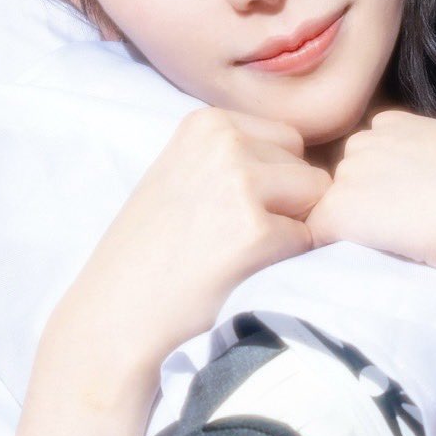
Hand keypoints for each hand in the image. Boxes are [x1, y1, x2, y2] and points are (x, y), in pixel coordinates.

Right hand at [36, 110, 329, 414]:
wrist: (118, 314)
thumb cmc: (154, 252)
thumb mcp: (186, 174)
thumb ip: (239, 155)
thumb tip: (317, 158)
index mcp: (207, 121)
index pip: (287, 140)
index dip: (273, 183)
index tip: (224, 211)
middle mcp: (224, 139)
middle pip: (306, 165)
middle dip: (288, 202)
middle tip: (232, 236)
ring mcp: (240, 182)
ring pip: (317, 197)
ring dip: (292, 229)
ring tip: (237, 252)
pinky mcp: (255, 230)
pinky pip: (310, 238)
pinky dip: (288, 260)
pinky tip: (240, 271)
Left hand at [307, 110, 435, 276]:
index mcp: (397, 122)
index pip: (371, 152)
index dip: (387, 184)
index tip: (412, 207)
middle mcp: (366, 140)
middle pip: (346, 180)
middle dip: (363, 206)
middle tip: (400, 233)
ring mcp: (348, 175)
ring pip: (330, 209)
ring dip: (350, 232)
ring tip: (388, 252)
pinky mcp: (338, 212)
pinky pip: (317, 236)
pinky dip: (332, 252)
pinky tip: (367, 262)